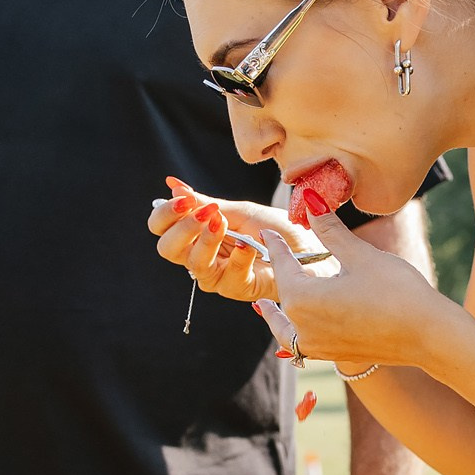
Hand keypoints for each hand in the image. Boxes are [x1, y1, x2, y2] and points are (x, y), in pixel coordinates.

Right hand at [148, 178, 306, 302]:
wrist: (312, 249)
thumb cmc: (277, 230)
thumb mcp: (239, 211)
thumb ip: (205, 202)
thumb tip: (173, 184)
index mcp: (197, 235)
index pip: (161, 229)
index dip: (165, 214)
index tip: (182, 199)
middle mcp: (202, 258)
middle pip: (168, 249)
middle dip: (182, 228)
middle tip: (205, 212)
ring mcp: (219, 277)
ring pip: (194, 265)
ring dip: (207, 240)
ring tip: (223, 222)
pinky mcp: (240, 290)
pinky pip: (228, 278)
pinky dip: (238, 258)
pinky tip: (249, 245)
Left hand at [255, 206, 446, 372]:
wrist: (429, 336)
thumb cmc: (397, 291)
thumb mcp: (360, 255)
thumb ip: (329, 230)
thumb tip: (309, 201)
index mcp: (303, 299)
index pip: (283, 265)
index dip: (276, 245)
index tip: (267, 233)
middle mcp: (304, 327)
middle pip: (283, 297)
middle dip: (279, 276)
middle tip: (273, 260)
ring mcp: (319, 346)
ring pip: (286, 329)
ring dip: (276, 316)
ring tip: (266, 307)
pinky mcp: (335, 356)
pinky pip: (303, 344)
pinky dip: (295, 332)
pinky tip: (301, 328)